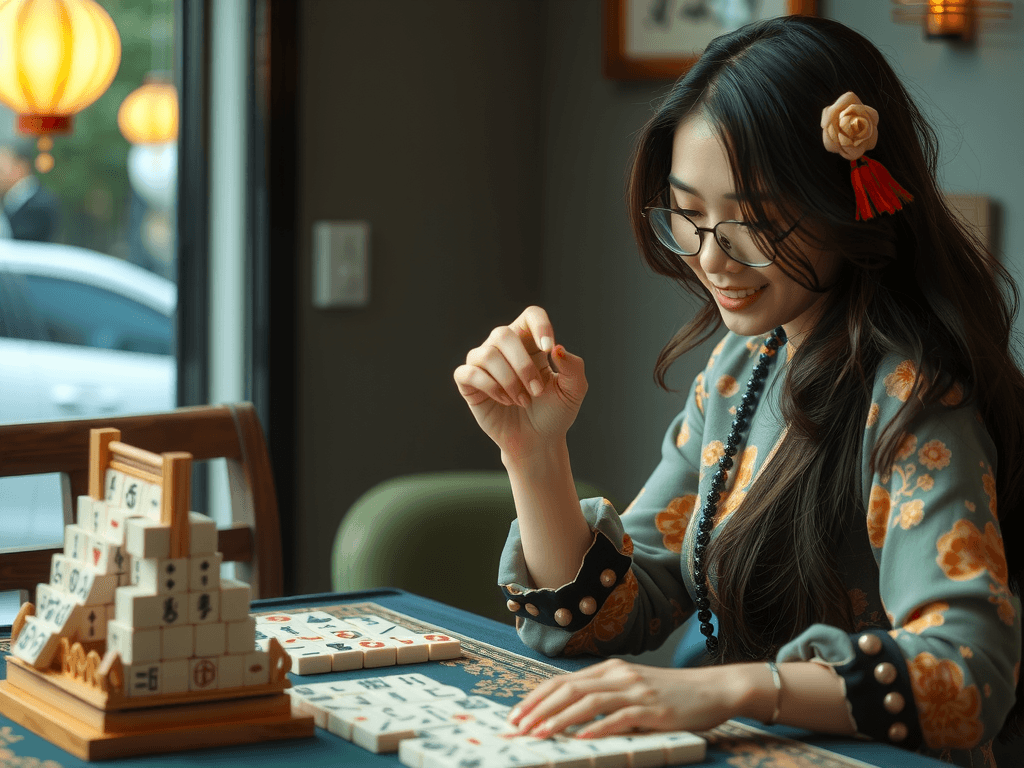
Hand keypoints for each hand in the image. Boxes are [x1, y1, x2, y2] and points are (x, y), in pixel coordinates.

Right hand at [453, 306, 587, 455]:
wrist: (537, 441)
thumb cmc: (554, 412)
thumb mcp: (573, 391)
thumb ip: (574, 367)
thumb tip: (557, 349)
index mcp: (531, 342)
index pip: (531, 315)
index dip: (539, 326)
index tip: (548, 349)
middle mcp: (505, 347)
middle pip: (504, 334)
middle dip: (522, 366)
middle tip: (536, 391)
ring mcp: (484, 363)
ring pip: (486, 354)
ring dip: (509, 381)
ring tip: (522, 400)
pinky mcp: (468, 383)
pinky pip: (468, 373)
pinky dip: (489, 387)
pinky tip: (504, 400)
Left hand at [506, 659, 741, 738]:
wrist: (713, 689)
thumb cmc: (670, 694)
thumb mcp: (632, 688)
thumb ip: (604, 696)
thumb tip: (567, 715)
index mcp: (610, 670)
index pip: (563, 682)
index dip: (536, 698)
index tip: (516, 715)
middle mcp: (619, 675)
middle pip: (569, 689)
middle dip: (539, 708)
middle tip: (518, 727)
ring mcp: (636, 690)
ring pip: (589, 701)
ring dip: (560, 718)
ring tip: (539, 733)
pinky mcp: (653, 709)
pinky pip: (620, 718)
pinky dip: (598, 727)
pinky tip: (581, 738)